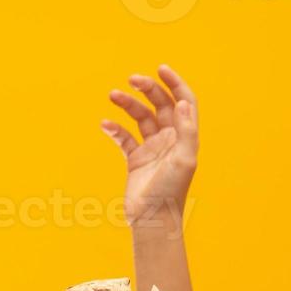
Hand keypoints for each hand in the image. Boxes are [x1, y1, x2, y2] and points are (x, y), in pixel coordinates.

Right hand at [101, 65, 198, 225]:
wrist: (153, 220)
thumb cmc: (171, 192)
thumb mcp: (183, 160)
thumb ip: (186, 130)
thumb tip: (183, 102)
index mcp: (184, 136)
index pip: (183, 101)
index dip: (175, 83)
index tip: (160, 69)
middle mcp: (170, 139)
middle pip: (160, 104)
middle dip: (147, 89)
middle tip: (131, 80)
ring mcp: (152, 148)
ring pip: (140, 117)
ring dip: (127, 104)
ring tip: (113, 94)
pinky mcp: (135, 159)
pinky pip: (124, 138)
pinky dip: (115, 129)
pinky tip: (105, 124)